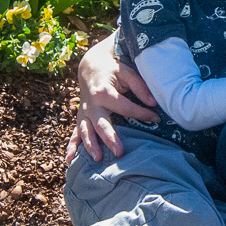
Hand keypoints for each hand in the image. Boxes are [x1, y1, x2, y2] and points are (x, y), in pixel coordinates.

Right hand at [65, 35, 158, 162]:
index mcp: (104, 92)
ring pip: (86, 131)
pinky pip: (75, 133)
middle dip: (109, 138)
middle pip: (101, 124)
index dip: (142, 113)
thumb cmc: (112, 70)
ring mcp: (85, 112)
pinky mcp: (81, 117)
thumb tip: (153, 103)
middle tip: (119, 152)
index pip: (125, 107)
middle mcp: (91, 104)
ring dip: (90, 145)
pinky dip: (72, 146)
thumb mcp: (126, 72)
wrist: (90, 66)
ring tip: (98, 158)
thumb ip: (139, 86)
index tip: (156, 119)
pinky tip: (69, 159)